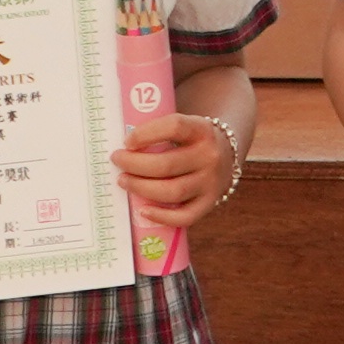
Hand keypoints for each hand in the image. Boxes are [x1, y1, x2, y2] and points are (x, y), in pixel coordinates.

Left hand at [116, 111, 239, 231]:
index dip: (147, 134)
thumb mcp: (185, 128)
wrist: (226, 156)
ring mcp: (211, 183)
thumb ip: (161, 132)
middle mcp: (210, 157)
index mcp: (202, 130)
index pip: (174, 127)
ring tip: (123, 181)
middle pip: (167, 164)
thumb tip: (124, 147)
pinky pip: (184, 216)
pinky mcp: (209, 203)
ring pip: (172, 191)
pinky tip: (143, 210)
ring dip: (141, 188)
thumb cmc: (193, 141)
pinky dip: (161, 216)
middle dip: (134, 164)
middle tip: (117, 160)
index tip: (127, 141)